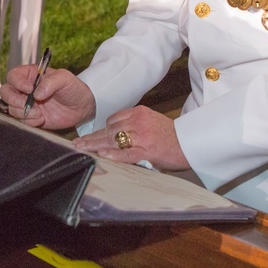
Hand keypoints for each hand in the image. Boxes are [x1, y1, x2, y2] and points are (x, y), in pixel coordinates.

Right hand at [0, 66, 95, 129]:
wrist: (82, 107)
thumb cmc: (73, 88)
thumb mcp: (64, 79)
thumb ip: (50, 82)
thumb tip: (36, 94)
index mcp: (31, 75)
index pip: (13, 76)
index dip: (17, 82)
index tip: (29, 89)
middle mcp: (25, 89)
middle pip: (6, 92)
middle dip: (13, 100)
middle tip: (26, 104)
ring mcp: (27, 104)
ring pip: (12, 108)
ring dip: (23, 113)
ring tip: (39, 113)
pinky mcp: (31, 117)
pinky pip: (21, 121)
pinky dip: (29, 122)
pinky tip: (42, 119)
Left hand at [73, 106, 190, 171]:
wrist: (189, 143)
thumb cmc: (170, 136)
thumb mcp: (151, 122)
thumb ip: (133, 125)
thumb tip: (113, 135)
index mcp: (139, 113)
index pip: (113, 120)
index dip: (99, 130)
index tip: (87, 137)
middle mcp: (139, 122)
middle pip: (109, 130)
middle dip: (92, 138)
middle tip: (77, 144)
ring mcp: (142, 136)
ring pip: (113, 139)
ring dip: (96, 145)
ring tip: (82, 149)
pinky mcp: (147, 151)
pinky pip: (126, 153)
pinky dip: (113, 154)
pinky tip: (102, 155)